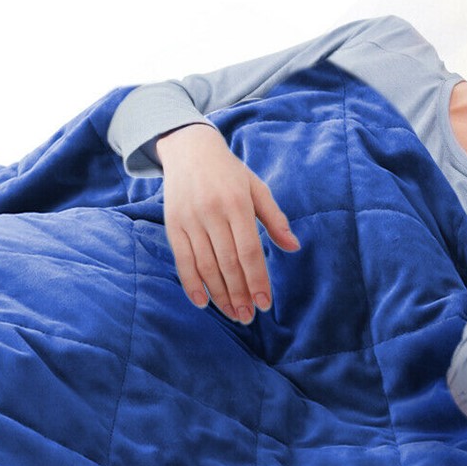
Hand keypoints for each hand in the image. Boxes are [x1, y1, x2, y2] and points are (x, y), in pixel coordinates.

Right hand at [156, 123, 299, 322]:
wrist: (189, 149)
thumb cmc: (229, 172)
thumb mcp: (257, 188)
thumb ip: (275, 219)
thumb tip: (293, 247)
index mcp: (237, 203)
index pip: (249, 250)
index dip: (257, 279)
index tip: (265, 303)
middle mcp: (212, 212)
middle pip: (228, 262)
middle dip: (240, 293)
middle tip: (248, 316)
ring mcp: (190, 219)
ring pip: (206, 265)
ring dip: (220, 294)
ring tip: (233, 313)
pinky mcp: (173, 224)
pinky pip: (182, 260)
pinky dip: (191, 284)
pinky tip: (203, 302)